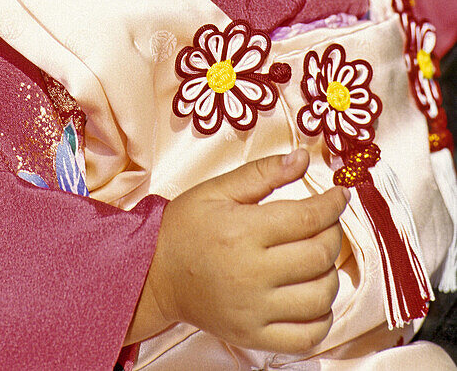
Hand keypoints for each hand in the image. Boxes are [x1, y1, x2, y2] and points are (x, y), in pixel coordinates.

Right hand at [127, 149, 347, 353]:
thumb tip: (303, 158)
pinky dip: (323, 318)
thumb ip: (262, 173)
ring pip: (320, 296)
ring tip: (317, 257)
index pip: (307, 218)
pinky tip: (312, 295)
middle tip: (327, 222)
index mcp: (242, 231)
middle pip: (319, 255)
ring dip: (331, 273)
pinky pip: (307, 337)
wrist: (155, 275)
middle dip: (333, 233)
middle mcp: (251, 274)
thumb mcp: (216, 189)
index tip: (339, 195)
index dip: (332, 204)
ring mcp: (254, 310)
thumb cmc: (185, 228)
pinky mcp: (254, 337)